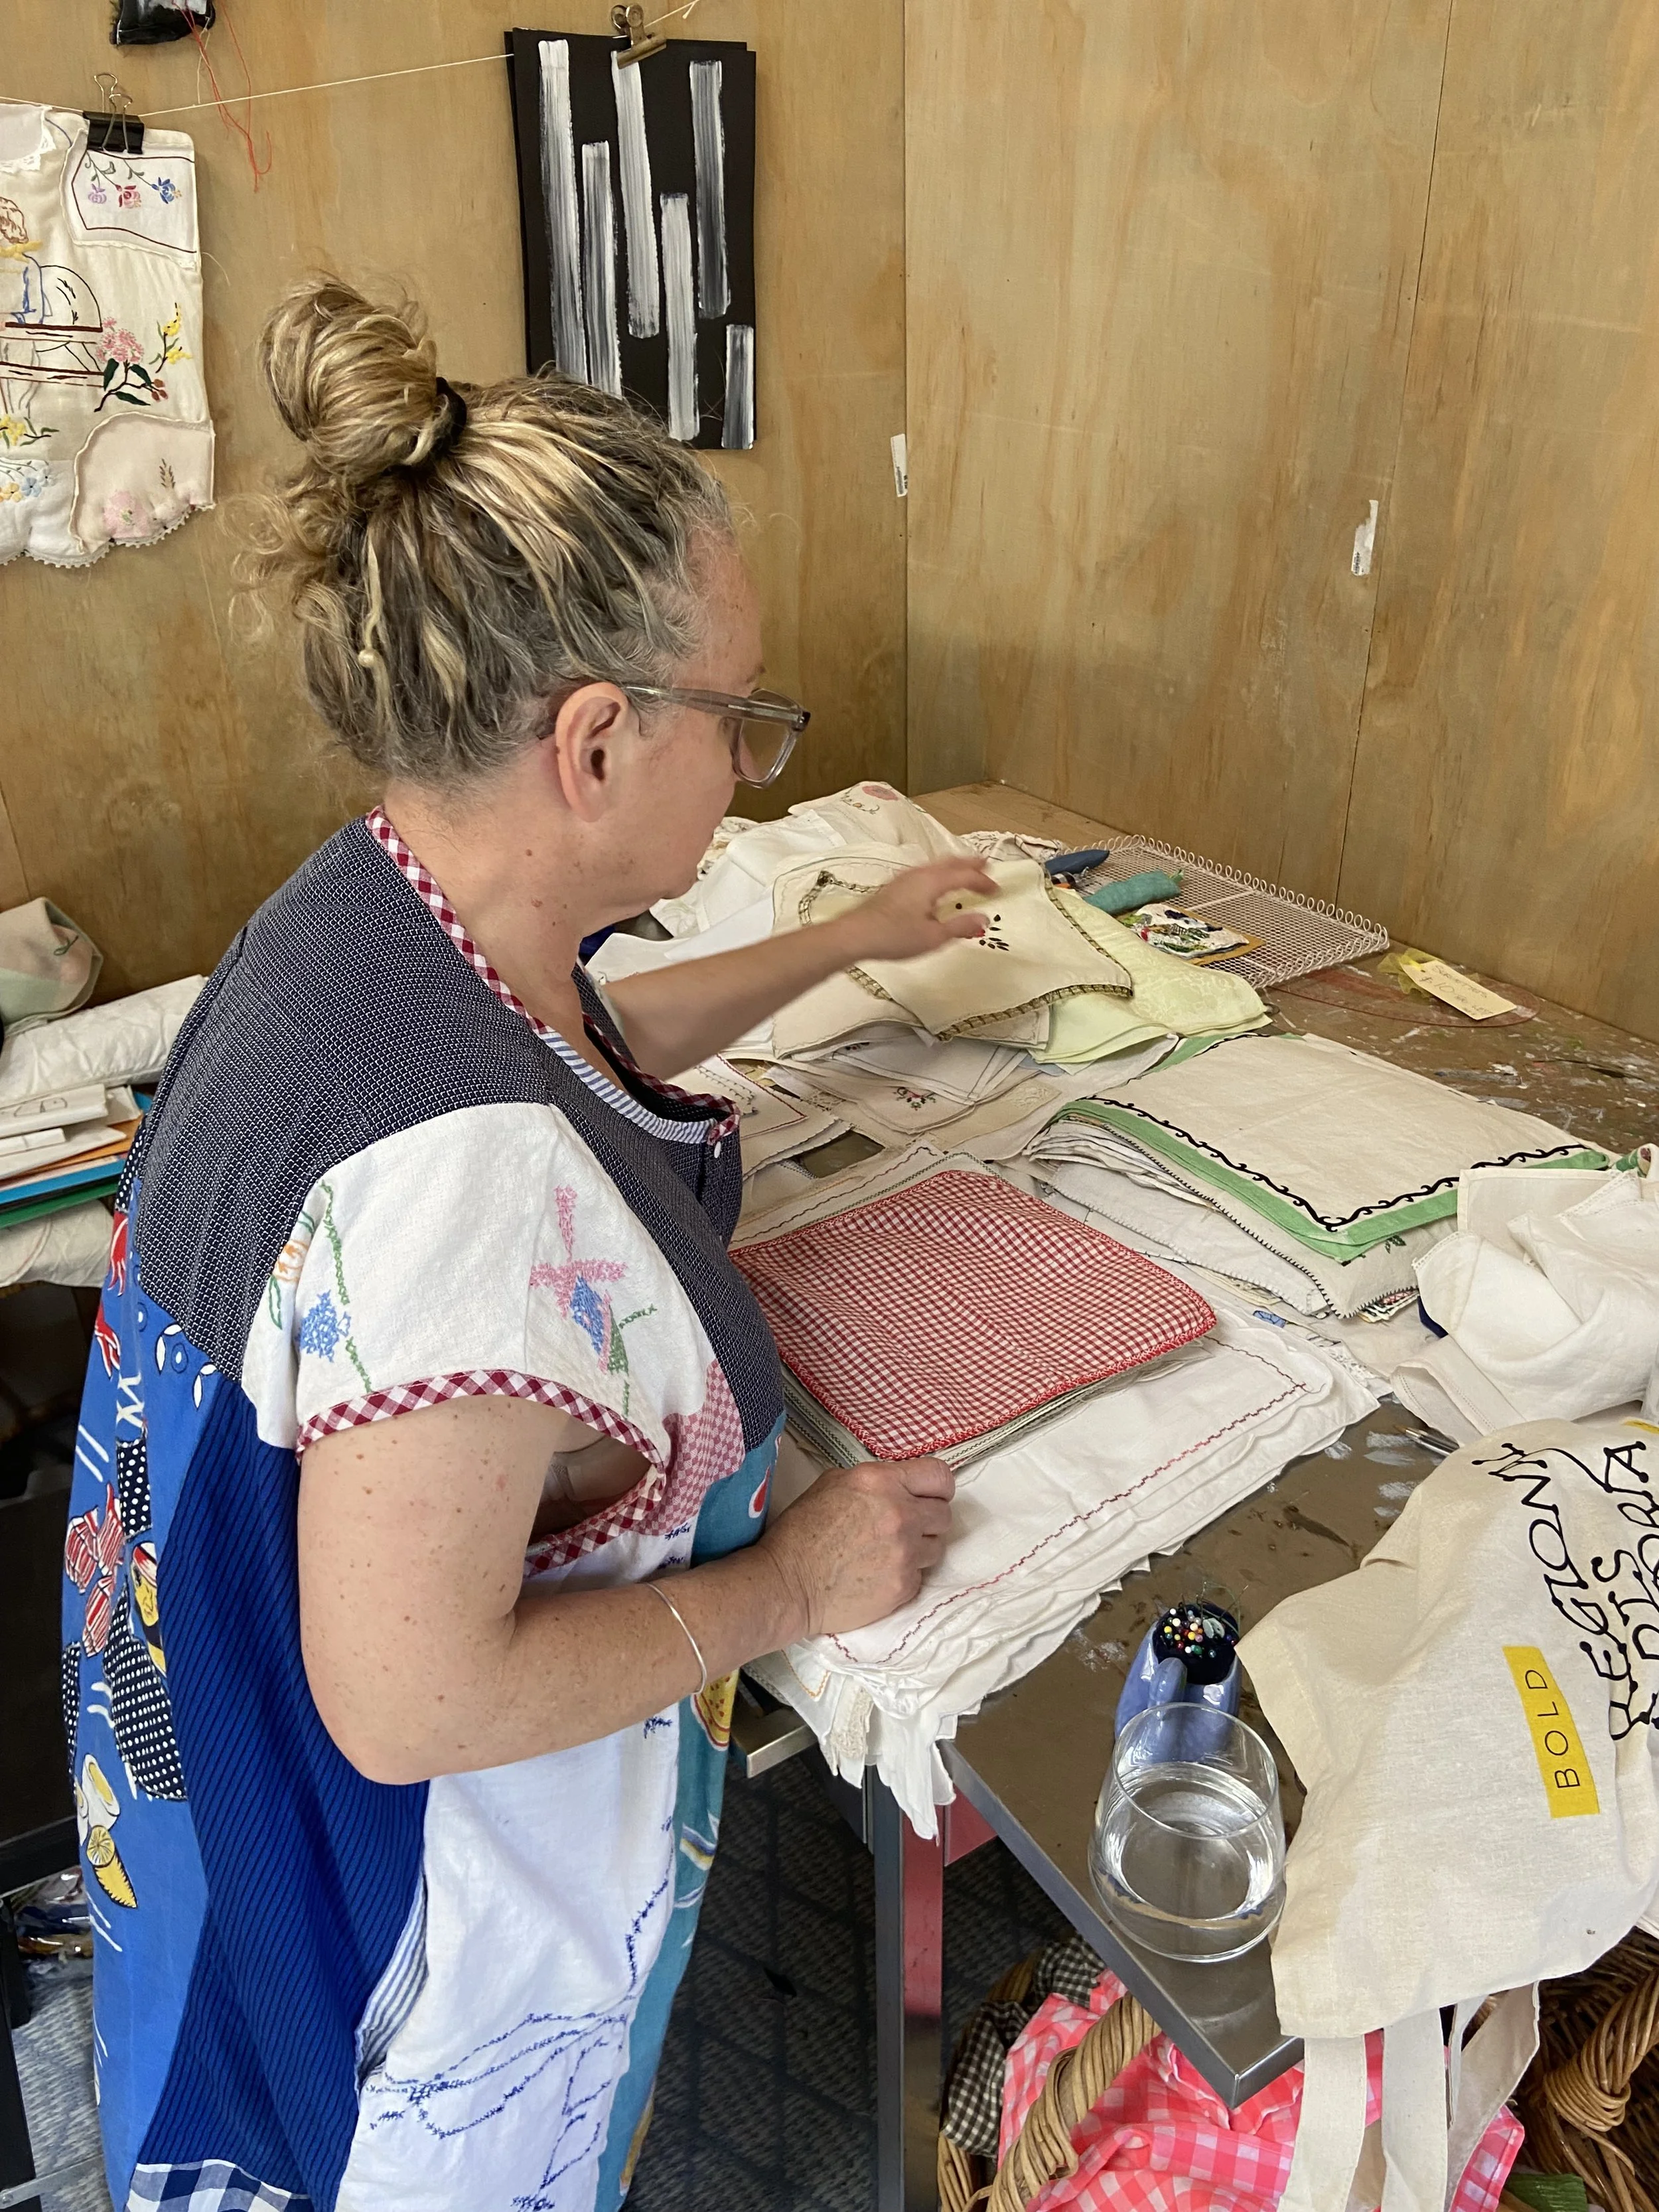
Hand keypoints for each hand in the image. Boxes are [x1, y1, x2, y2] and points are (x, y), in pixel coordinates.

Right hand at [758, 1457, 955, 1638]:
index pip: (940, 1476)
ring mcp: (906, 1553)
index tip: (930, 1496)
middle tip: (905, 1526)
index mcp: (882, 1482)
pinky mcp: (905, 1586)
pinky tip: (878, 1573)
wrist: (787, 1584)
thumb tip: (899, 1487)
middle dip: (928, 1519)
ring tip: (888, 1552)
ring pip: (937, 1546)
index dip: (937, 1487)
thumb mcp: (832, 1484)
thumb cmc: (801, 1531)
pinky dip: (905, 1574)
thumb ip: (875, 1481)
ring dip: (919, 1548)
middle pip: (944, 1514)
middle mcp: (901, 1514)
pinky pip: (920, 1575)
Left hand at [832, 857, 998, 963]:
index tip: (997, 890)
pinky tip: (936, 884)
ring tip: (966, 870)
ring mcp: (904, 878)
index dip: (983, 882)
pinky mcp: (894, 886)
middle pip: (950, 862)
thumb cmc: (893, 937)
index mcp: (932, 882)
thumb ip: (960, 926)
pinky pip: (924, 871)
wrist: (853, 935)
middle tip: (987, 864)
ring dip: (954, 866)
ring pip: (936, 865)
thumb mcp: (933, 937)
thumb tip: (984, 919)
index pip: (965, 876)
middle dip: (970, 863)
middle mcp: (919, 874)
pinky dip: (939, 872)